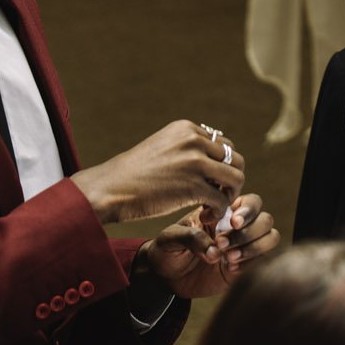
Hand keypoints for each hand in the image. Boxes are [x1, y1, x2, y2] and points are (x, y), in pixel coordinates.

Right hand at [72, 121, 244, 224]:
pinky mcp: (193, 186)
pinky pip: (223, 200)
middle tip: (217, 195)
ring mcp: (195, 162)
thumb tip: (210, 157)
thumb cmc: (132, 174)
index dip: (220, 166)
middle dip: (230, 180)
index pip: (223, 145)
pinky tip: (205, 216)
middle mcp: (194, 140)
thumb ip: (186, 147)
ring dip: (230, 195)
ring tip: (213, 206)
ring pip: (236, 178)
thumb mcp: (162, 147)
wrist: (109, 189)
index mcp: (187, 129)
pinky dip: (219, 211)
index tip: (210, 183)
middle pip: (235, 159)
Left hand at [138, 193, 281, 299]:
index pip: (251, 202)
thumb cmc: (168, 249)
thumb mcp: (170, 238)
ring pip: (271, 237)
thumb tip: (214, 251)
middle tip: (223, 244)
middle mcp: (239, 227)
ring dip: (253, 247)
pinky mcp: (245, 267)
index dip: (248, 211)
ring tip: (228, 258)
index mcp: (224, 211)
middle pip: (265, 219)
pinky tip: (229, 269)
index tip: (232, 223)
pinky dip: (250, 264)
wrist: (166, 277)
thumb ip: (191, 237)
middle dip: (248, 232)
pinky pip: (263, 261)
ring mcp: (245, 246)